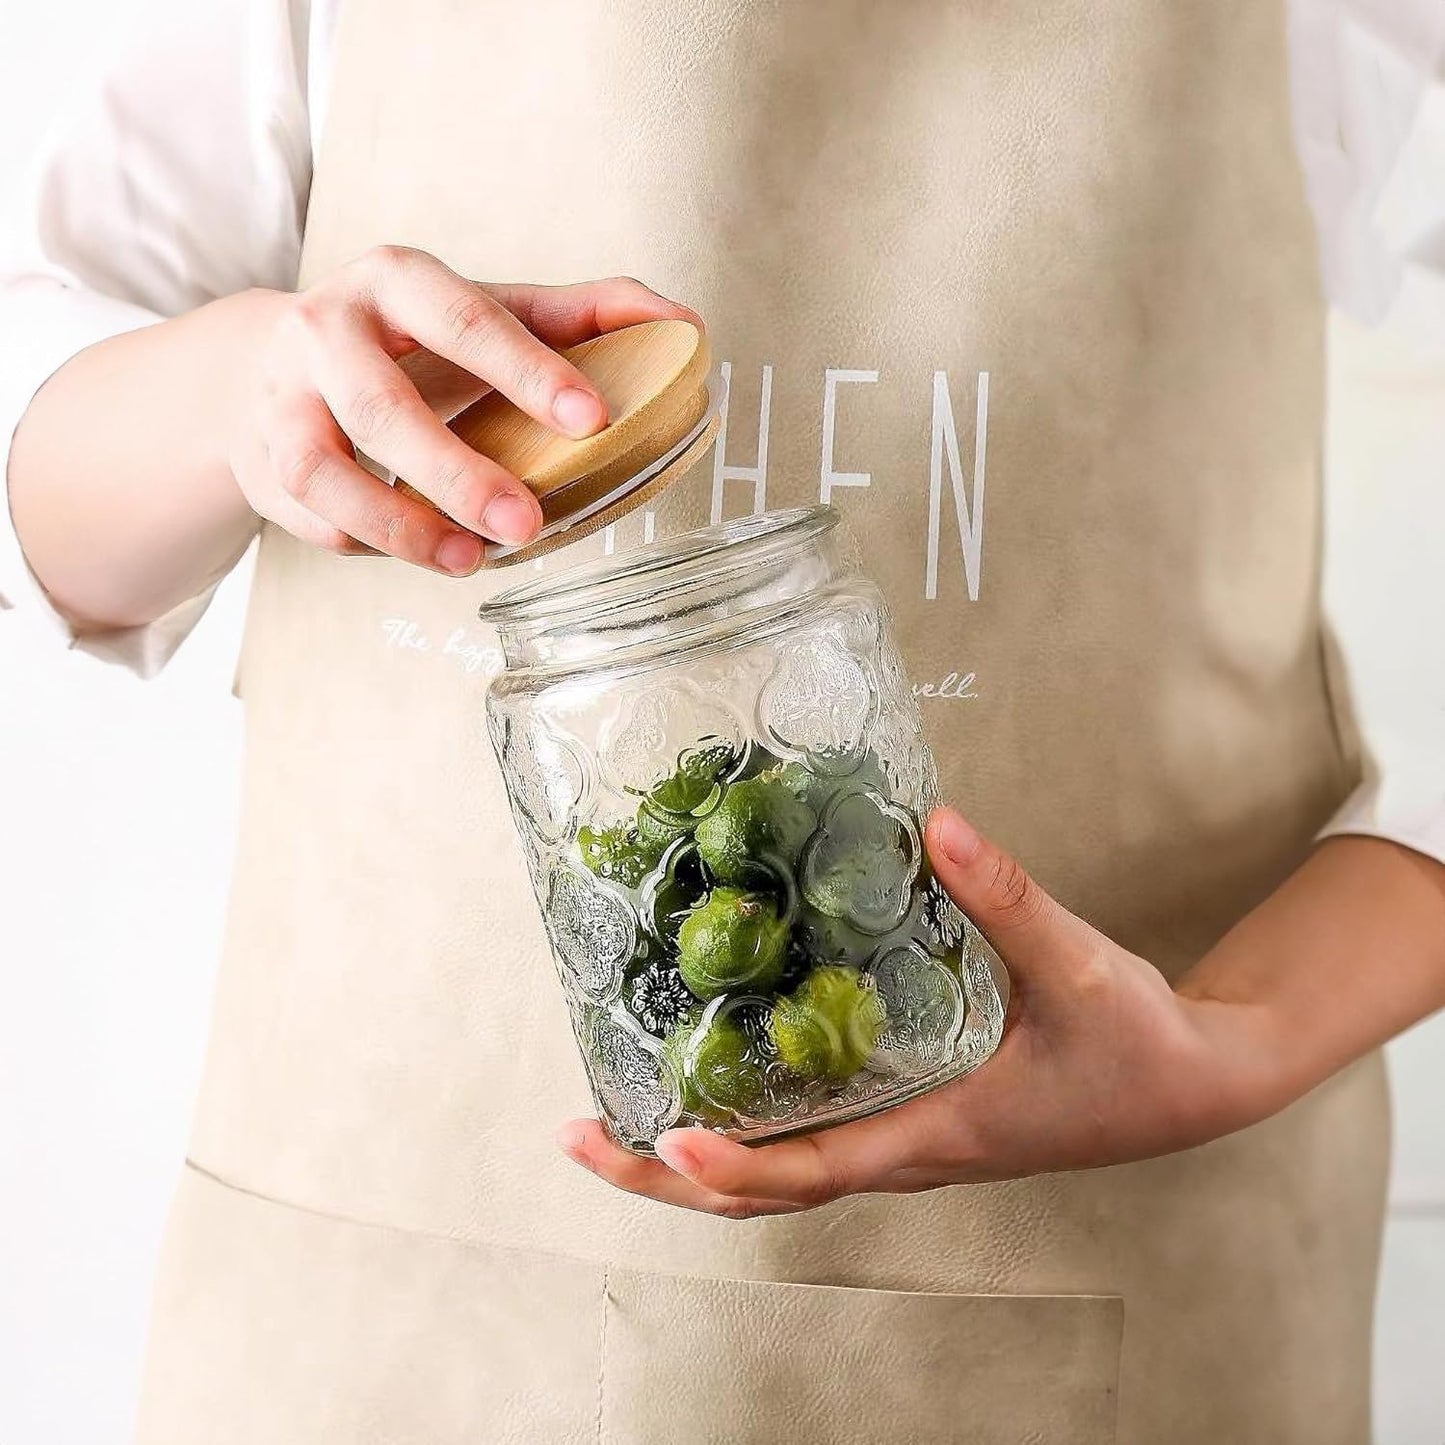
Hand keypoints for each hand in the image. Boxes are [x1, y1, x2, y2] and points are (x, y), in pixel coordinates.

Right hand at [229, 247, 697, 573]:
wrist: (268, 361)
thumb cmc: (406, 340)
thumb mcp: (485, 311)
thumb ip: (579, 316)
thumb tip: (682, 324)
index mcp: (397, 282)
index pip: (465, 320)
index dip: (530, 371)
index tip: (595, 421)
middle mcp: (327, 330)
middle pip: (382, 406)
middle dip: (457, 472)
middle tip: (528, 525)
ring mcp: (283, 400)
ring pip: (323, 470)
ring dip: (397, 525)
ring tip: (469, 561)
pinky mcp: (263, 463)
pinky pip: (308, 516)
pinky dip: (362, 543)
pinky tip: (417, 554)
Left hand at [559, 808, 1289, 1216]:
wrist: (1192, 1085)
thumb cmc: (1139, 1046)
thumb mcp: (1076, 967)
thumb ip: (1005, 896)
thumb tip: (936, 825)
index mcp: (936, 1135)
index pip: (811, 1174)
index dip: (732, 1165)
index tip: (659, 1140)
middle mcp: (907, 1152)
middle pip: (766, 1193)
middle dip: (670, 1174)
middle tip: (583, 1134)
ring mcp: (907, 1141)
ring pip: (783, 1173)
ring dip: (699, 1153)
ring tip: (620, 1106)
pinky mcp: (918, 1118)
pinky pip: (815, 1139)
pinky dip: (752, 1125)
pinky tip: (723, 1067)